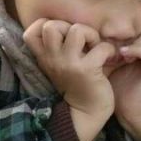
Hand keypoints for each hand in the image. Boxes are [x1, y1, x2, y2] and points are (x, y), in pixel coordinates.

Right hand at [23, 19, 115, 140]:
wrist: (85, 115)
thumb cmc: (77, 87)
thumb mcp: (60, 67)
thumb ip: (60, 49)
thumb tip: (74, 26)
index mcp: (45, 58)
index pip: (31, 32)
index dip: (46, 26)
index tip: (62, 36)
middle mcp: (53, 59)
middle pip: (50, 25)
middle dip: (70, 26)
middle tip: (82, 42)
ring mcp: (69, 64)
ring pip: (76, 29)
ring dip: (91, 35)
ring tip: (95, 47)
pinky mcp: (87, 70)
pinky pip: (101, 47)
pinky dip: (109, 50)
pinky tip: (109, 59)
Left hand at [108, 21, 140, 140]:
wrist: (125, 110)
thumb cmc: (117, 86)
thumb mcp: (115, 60)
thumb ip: (118, 44)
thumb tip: (107, 27)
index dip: (136, 28)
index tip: (117, 37)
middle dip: (135, 34)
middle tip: (117, 44)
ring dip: (136, 42)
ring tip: (120, 52)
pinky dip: (138, 50)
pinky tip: (124, 55)